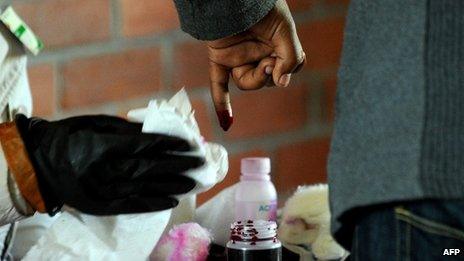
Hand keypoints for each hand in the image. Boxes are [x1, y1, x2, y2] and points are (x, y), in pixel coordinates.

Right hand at [15, 114, 203, 214]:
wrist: (39, 164)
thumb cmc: (70, 136)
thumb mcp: (95, 123)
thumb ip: (125, 129)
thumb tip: (155, 130)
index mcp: (104, 145)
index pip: (145, 145)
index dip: (169, 145)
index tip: (189, 144)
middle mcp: (106, 169)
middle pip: (149, 167)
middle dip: (177, 165)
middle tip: (199, 163)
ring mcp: (103, 190)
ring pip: (144, 188)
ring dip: (171, 185)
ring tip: (193, 182)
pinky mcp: (100, 205)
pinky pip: (131, 206)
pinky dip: (153, 204)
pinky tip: (171, 201)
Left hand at [207, 0, 304, 130]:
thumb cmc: (262, 8)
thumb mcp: (285, 31)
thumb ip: (290, 57)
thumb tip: (282, 83)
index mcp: (275, 46)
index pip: (287, 68)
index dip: (288, 68)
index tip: (283, 59)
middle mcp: (257, 54)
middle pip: (267, 80)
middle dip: (269, 73)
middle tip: (268, 61)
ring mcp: (238, 58)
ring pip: (247, 83)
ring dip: (254, 78)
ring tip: (261, 64)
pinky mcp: (220, 59)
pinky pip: (219, 85)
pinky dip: (222, 104)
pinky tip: (227, 123)